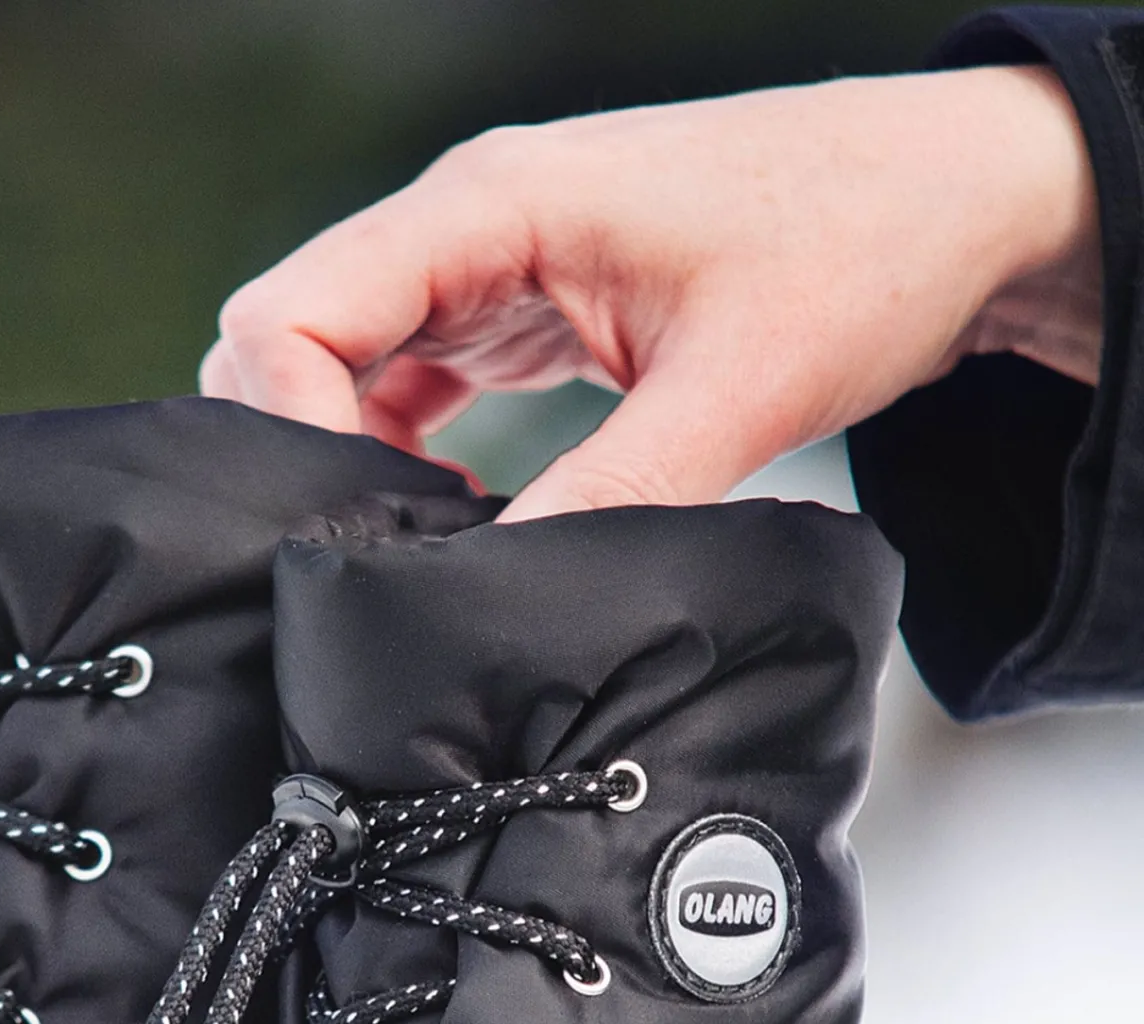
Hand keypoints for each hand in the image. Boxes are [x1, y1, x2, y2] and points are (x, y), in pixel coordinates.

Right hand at [203, 68, 1100, 518]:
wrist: (959, 202)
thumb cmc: (866, 245)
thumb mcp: (737, 389)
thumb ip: (608, 497)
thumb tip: (497, 599)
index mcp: (491, 207)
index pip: (294, 314)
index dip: (285, 434)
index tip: (344, 535)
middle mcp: (465, 224)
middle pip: (290, 337)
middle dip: (297, 452)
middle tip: (354, 557)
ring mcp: (485, 266)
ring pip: (337, 363)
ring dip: (344, 457)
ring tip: (403, 547)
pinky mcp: (516, 309)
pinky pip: (402, 379)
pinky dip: (395, 452)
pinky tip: (445, 515)